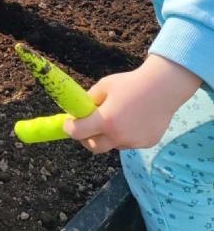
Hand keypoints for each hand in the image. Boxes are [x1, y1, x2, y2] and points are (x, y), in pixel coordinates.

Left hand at [64, 56, 200, 152]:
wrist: (163, 88)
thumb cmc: (131, 84)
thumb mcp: (104, 86)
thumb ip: (90, 100)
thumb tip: (80, 109)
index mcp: (105, 121)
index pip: (78, 133)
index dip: (69, 128)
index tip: (68, 123)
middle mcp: (118, 136)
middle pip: (93, 147)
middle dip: (86, 139)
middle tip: (86, 128)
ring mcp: (134, 142)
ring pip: (113, 144)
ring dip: (108, 136)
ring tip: (116, 117)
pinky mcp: (146, 143)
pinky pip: (129, 142)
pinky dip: (126, 134)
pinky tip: (134, 119)